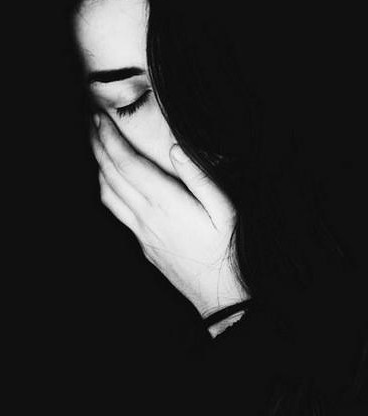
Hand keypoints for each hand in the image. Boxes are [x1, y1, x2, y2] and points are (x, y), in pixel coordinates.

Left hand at [90, 112, 248, 317]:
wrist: (222, 297)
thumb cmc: (229, 251)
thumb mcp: (226, 211)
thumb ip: (200, 177)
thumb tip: (175, 149)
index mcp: (165, 204)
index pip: (128, 164)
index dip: (110, 139)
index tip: (100, 119)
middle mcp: (146, 217)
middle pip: (111, 176)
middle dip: (98, 146)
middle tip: (91, 123)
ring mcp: (142, 233)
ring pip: (108, 195)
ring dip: (98, 167)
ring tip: (96, 146)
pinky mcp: (144, 245)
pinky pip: (115, 212)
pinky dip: (106, 190)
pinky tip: (110, 183)